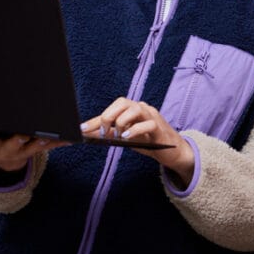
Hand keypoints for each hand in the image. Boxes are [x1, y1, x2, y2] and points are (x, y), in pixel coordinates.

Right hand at [0, 123, 67, 171]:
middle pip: (13, 142)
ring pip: (34, 145)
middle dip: (18, 138)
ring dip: (43, 141)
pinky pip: (49, 144)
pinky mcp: (37, 146)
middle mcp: (7, 146)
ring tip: (51, 136)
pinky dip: (59, 140)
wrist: (4, 161)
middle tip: (23, 133)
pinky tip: (71, 137)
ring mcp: (24, 148)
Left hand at [80, 97, 195, 184]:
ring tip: (117, 136)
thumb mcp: (125, 137)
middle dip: (108, 116)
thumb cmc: (147, 141)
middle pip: (122, 102)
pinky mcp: (159, 127)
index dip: (95, 119)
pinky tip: (126, 137)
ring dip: (121, 122)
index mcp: (131, 109)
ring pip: (135, 109)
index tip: (82, 129)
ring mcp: (152, 116)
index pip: (112, 108)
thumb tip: (89, 134)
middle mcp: (141, 108)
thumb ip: (110, 133)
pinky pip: (147, 124)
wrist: (171, 151)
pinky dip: (135, 130)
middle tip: (103, 132)